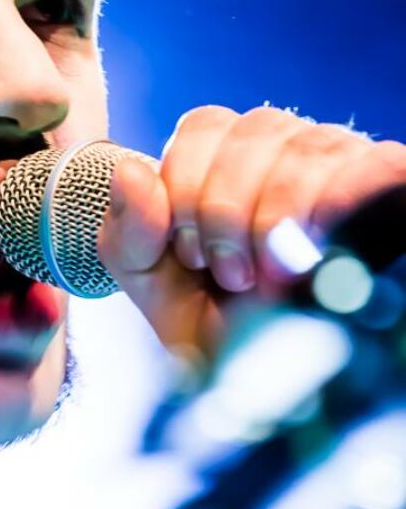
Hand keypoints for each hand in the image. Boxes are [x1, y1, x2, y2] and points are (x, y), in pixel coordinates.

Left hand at [97, 105, 405, 356]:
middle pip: (252, 131)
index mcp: (223, 154)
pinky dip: (335, 211)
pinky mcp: (384, 180)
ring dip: (275, 221)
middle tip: (230, 275)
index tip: (191, 255)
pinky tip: (318, 253)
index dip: (187, 189)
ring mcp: (338, 158)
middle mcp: (283, 144)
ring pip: (304, 149)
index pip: (204, 126)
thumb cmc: (216, 325)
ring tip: (270, 278)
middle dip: (226, 213)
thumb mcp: (152, 286)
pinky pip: (369, 168)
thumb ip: (128, 232)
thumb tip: (131, 173)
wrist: (277, 382)